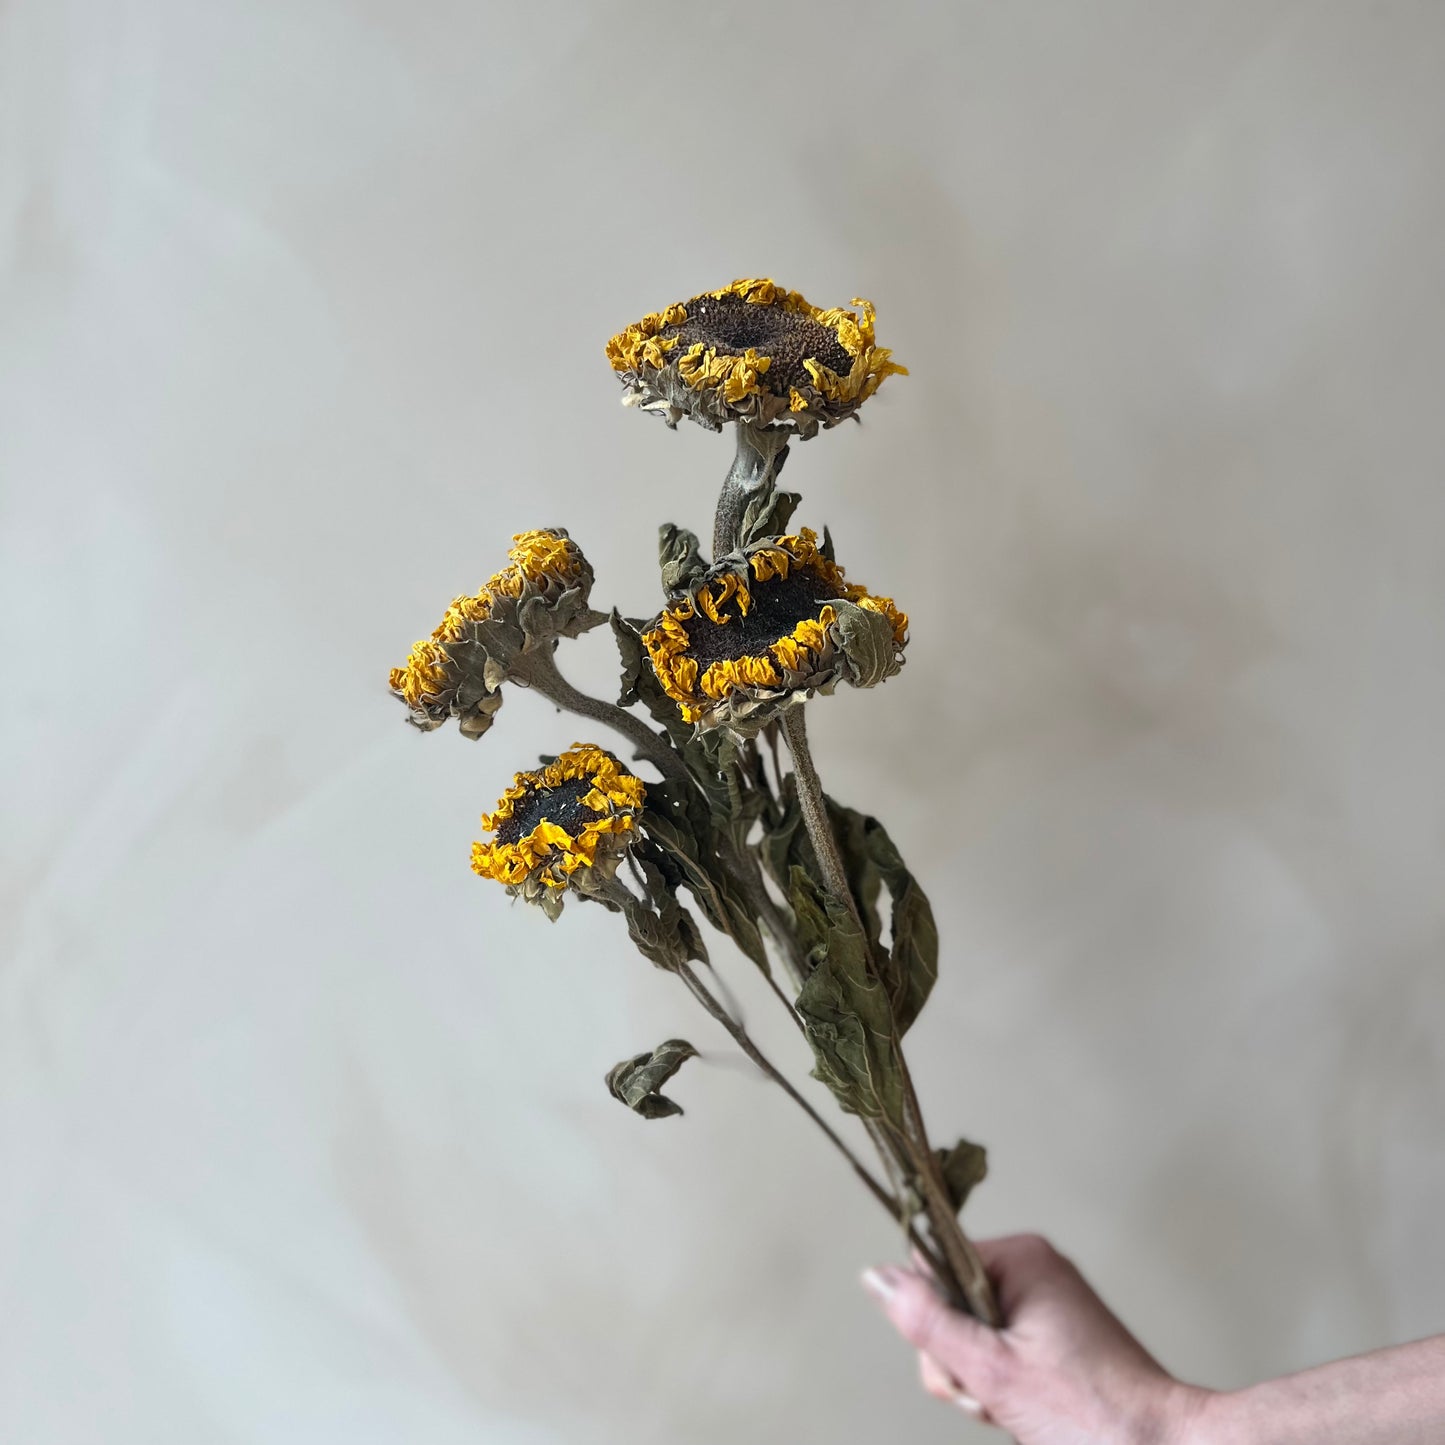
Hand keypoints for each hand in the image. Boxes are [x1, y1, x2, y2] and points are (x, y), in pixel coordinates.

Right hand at [862, 1233, 1208, 1443]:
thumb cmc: (1090, 1414)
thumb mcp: (992, 1370)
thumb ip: (927, 1321)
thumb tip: (874, 1275)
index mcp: (1020, 1258)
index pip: (933, 1268)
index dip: (933, 1322)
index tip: (965, 1363)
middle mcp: (1032, 1270)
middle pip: (949, 1307)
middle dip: (959, 1365)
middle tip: (995, 1398)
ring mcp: (1046, 1305)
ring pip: (971, 1337)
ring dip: (979, 1384)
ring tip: (1015, 1412)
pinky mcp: (1054, 1338)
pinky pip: (999, 1351)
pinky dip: (1001, 1387)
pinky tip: (1024, 1413)